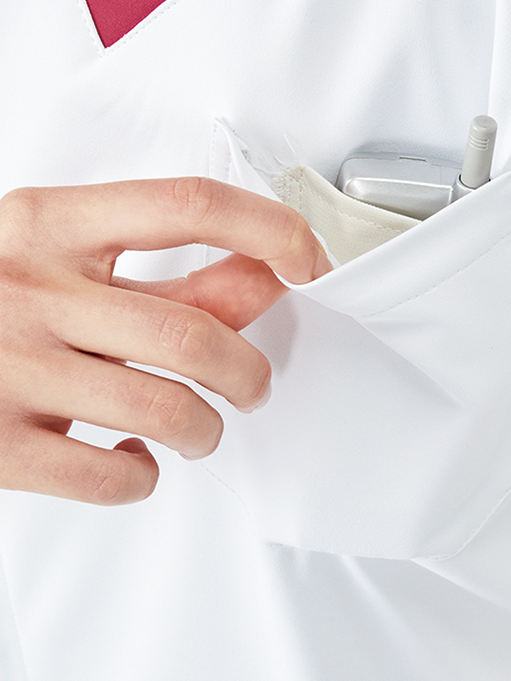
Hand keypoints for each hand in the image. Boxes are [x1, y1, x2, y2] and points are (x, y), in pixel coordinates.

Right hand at [0, 177, 330, 504]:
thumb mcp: (59, 257)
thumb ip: (167, 270)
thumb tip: (266, 278)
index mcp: (48, 223)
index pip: (189, 205)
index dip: (269, 229)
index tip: (309, 260)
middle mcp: (28, 288)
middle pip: (194, 332)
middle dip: (249, 372)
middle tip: (253, 388)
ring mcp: (7, 367)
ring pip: (168, 409)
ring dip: (207, 429)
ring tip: (199, 429)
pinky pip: (111, 475)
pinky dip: (144, 476)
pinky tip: (133, 459)